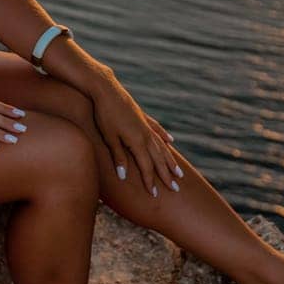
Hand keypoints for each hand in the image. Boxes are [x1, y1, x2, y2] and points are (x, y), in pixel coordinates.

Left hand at [89, 70, 179, 196]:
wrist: (106, 89)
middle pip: (159, 159)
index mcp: (137, 142)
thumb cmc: (104, 115)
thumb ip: (118, 157)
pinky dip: (164, 137)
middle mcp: (145, 135)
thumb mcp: (109, 138)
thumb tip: (124, 177)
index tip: (155, 194)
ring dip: (170, 160)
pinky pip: (157, 130)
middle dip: (167, 175)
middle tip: (176, 189)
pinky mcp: (142, 117)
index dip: (150, 181)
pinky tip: (170, 142)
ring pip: (161, 146)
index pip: (146, 166)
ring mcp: (146, 125)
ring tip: (179, 172)